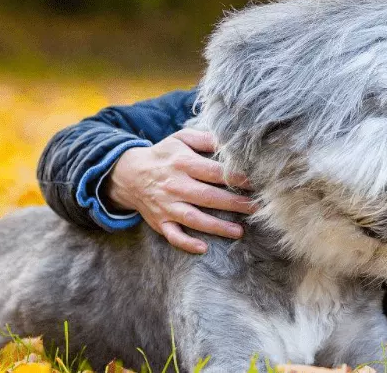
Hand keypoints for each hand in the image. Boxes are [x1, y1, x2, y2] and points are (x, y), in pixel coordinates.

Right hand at [103, 129, 254, 253]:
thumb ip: (206, 139)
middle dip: (235, 203)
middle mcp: (176, 186)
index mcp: (183, 164)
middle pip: (210, 197)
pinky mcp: (160, 222)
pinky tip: (203, 248)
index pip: (215, 172)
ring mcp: (167, 206)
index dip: (236, 178)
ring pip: (194, 219)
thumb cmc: (164, 155)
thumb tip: (230, 141)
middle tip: (257, 208)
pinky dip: (186, 243)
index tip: (256, 182)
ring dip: (217, 227)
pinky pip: (173, 235)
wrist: (129, 174)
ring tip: (239, 231)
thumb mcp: (181, 139)